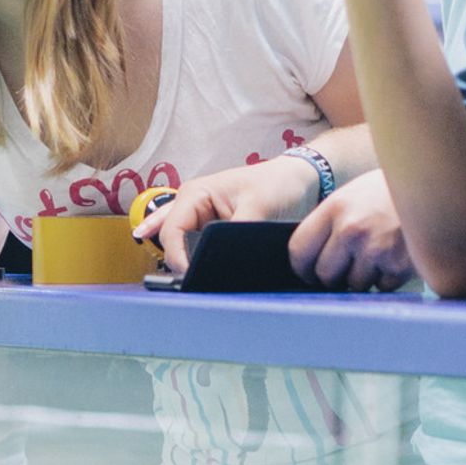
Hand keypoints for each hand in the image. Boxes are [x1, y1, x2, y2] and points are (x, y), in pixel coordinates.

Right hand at [137, 157, 321, 272]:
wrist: (298, 181)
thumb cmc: (278, 183)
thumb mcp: (259, 207)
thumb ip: (236, 233)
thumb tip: (222, 261)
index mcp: (195, 194)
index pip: (171, 232)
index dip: (178, 258)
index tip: (192, 277)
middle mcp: (191, 205)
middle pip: (170, 242)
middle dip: (180, 262)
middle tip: (195, 283)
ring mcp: (199, 218)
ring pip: (176, 245)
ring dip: (180, 261)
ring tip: (186, 280)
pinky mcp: (209, 230)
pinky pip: (187, 244)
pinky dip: (180, 255)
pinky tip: (167, 263)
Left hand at [287, 171, 417, 291]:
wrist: (435, 185)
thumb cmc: (389, 192)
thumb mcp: (352, 197)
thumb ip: (330, 224)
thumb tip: (311, 261)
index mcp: (334, 208)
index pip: (299, 250)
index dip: (302, 267)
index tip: (309, 272)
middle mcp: (351, 229)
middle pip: (324, 274)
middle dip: (333, 276)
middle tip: (346, 268)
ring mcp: (375, 249)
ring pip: (354, 284)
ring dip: (364, 277)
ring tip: (378, 254)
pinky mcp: (398, 265)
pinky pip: (381, 286)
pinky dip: (387, 278)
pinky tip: (395, 257)